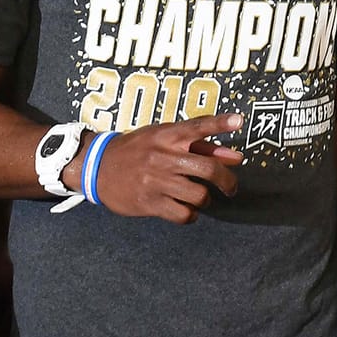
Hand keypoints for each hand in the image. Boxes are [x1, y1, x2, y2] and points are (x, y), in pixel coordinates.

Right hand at [80, 114, 245, 222]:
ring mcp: (157, 180)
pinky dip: (190, 216)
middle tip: (230, 188)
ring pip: (199, 195)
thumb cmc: (139, 151)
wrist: (98, 168)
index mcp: (168, 136)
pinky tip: (186, 211)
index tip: (239, 121)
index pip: (198, 126)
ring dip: (205, 200)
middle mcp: (164, 156)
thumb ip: (201, 146)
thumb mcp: (164, 139)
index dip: (219, 123)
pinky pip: (183, 214)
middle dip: (227, 182)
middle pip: (209, 169)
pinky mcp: (150, 202)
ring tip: (199, 198)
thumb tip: (236, 157)